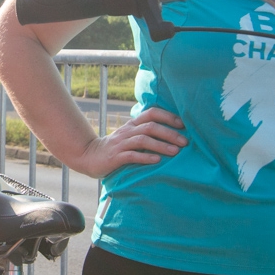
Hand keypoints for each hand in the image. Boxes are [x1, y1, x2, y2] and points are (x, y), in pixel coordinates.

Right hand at [72, 107, 186, 178]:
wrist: (89, 157)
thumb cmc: (116, 148)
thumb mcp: (130, 136)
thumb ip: (146, 133)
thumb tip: (172, 134)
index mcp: (133, 124)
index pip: (151, 113)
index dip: (168, 116)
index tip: (183, 125)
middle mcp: (127, 131)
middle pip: (150, 126)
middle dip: (169, 133)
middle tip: (185, 142)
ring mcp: (121, 144)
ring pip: (143, 140)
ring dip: (161, 145)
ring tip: (175, 152)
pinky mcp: (115, 157)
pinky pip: (131, 155)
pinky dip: (145, 157)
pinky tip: (156, 161)